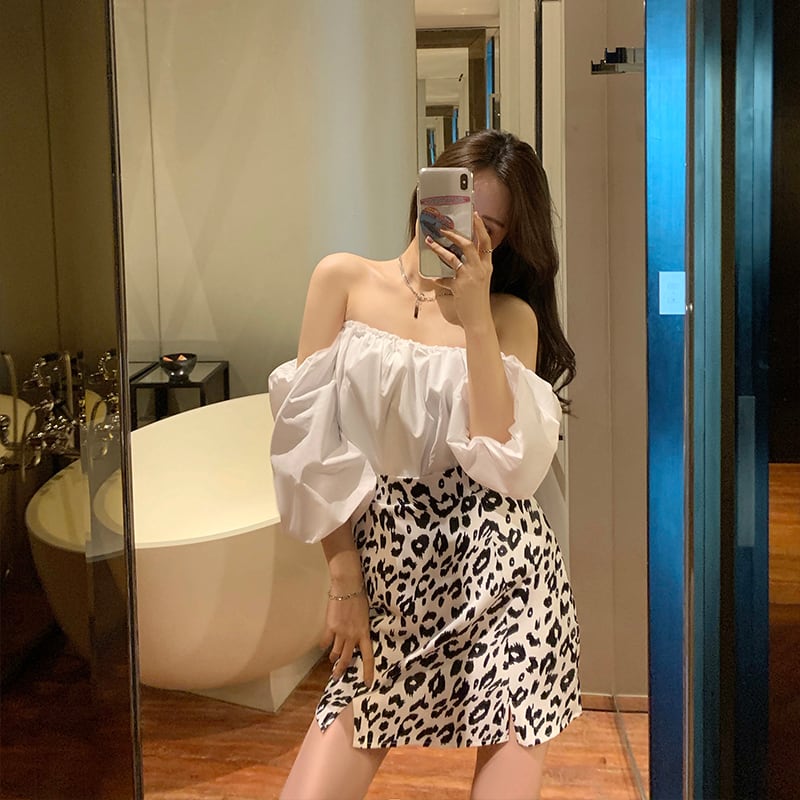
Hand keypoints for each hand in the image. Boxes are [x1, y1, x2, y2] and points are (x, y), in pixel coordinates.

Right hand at [320, 589, 374, 685]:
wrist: (348, 587)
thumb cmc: (359, 598)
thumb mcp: (365, 616)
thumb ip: (361, 629)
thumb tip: (358, 637)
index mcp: (365, 633)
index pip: (369, 657)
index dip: (368, 671)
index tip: (367, 683)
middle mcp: (353, 636)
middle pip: (347, 658)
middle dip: (341, 669)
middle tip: (337, 676)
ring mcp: (340, 632)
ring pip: (335, 652)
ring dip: (333, 658)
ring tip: (332, 661)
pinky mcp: (330, 627)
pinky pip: (325, 642)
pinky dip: (324, 645)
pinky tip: (323, 645)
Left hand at [425, 212, 494, 330]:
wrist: (479, 319)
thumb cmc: (478, 301)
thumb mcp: (480, 281)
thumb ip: (472, 268)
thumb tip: (458, 257)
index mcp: (487, 266)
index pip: (486, 242)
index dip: (481, 227)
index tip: (475, 214)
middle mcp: (480, 269)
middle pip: (468, 244)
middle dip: (454, 234)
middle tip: (442, 228)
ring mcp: (470, 277)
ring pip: (452, 257)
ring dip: (439, 249)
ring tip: (429, 242)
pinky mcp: (459, 287)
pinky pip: (444, 279)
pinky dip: (438, 278)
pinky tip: (433, 279)